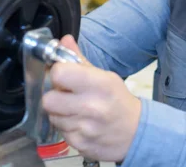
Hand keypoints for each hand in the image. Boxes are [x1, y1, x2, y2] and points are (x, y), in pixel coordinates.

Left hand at [43, 35, 141, 161]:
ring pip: (52, 117)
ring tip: (75, 110)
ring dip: (60, 113)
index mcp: (99, 84)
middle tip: (65, 95)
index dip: (57, 73)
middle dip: (54, 96)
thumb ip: (80, 59)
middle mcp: (91, 107)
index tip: (63, 75)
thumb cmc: (118, 100)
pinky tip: (80, 123)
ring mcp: (85, 128)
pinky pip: (61, 132)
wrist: (136, 132)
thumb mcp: (105, 76)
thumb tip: (64, 40)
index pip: (59, 73)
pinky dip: (67, 127)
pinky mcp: (80, 145)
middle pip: (48, 100)